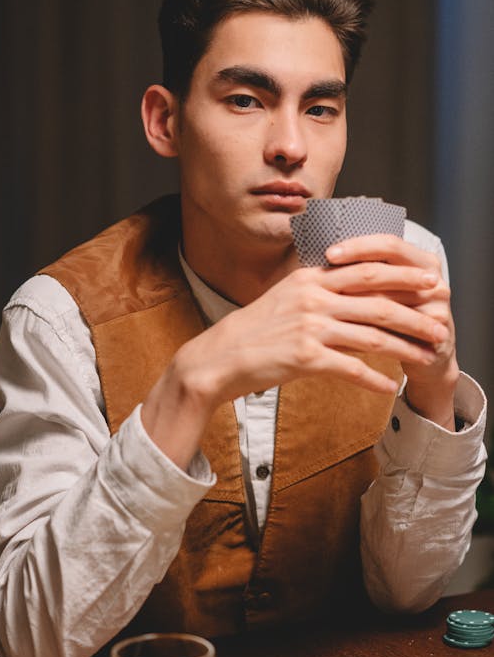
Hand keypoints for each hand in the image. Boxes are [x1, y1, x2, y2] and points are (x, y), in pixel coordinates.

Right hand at [142, 248, 449, 466]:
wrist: (217, 358)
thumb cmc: (252, 332)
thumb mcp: (284, 298)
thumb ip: (317, 291)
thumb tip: (351, 293)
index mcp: (309, 278)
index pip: (365, 269)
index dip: (402, 274)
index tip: (428, 279)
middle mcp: (312, 297)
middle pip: (377, 301)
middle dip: (414, 311)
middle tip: (440, 320)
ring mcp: (309, 327)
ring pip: (372, 335)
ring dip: (405, 347)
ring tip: (426, 356)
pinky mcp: (304, 357)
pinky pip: (351, 368)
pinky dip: (373, 379)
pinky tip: (389, 387)